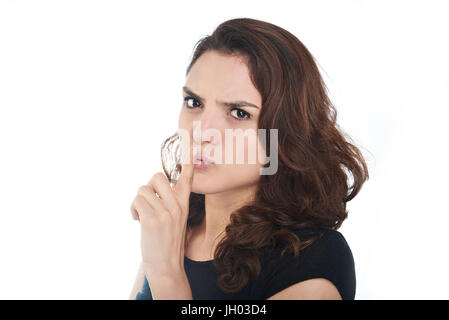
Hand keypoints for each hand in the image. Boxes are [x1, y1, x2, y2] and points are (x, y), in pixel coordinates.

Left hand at [130, 142, 193, 276]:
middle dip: (147, 188)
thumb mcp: (174, 219)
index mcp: (184, 202)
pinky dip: (133, 209)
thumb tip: (151, 189)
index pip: (187, 175)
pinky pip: (137, 200)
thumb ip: (168, 201)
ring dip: (138, 202)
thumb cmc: (167, 241)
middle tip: (147, 203)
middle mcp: (177, 204)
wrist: (166, 266)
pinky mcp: (153, 218)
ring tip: (141, 216)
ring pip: (143, 189)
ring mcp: (166, 211)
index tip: (188, 134)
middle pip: (156, 177)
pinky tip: (137, 220)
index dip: (187, 155)